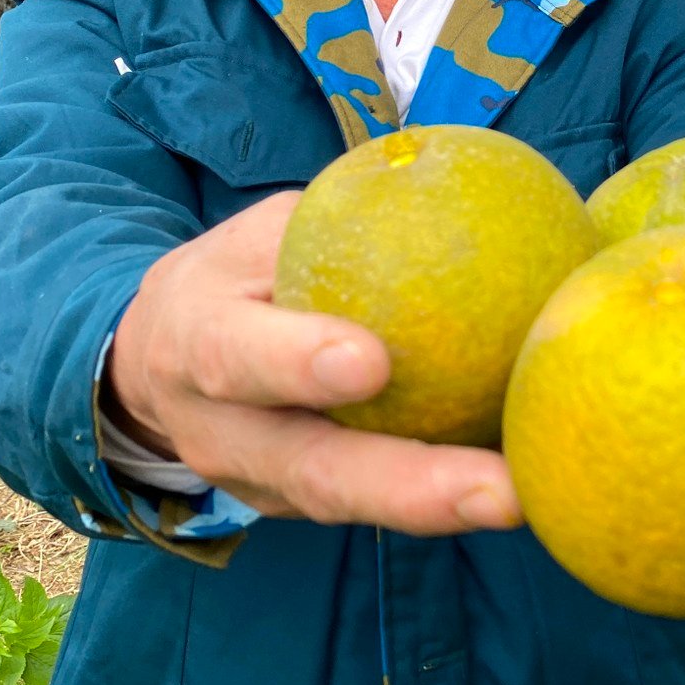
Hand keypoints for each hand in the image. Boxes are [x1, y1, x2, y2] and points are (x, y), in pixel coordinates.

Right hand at [103, 191, 519, 534]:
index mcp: (196, 342)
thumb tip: (460, 176)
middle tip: (501, 492)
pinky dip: (444, 498)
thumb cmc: (234, 277)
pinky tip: (525, 481)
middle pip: (315, 472)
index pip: (238, 354)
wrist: (156, 364)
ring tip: (528, 499)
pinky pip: (374, 506)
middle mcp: (223, 433)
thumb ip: (334, 224)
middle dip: (409, 488)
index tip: (371, 364)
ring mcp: (260, 484)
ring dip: (443, 509)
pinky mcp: (299, 508)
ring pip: (352, 504)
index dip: (298, 362)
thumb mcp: (258, 234)